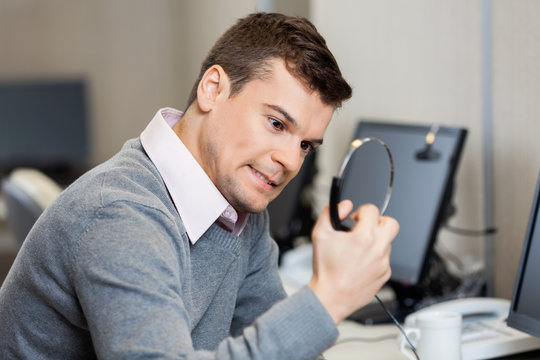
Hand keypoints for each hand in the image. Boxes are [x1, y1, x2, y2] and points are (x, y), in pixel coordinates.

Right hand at [309, 200, 398, 323]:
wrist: (331, 297)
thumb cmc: (326, 268)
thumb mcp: (319, 234)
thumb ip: (330, 213)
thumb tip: (345, 205)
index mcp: (364, 237)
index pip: (372, 210)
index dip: (360, 211)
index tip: (354, 219)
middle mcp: (378, 249)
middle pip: (391, 223)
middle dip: (378, 221)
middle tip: (365, 228)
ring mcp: (384, 263)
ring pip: (388, 242)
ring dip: (376, 240)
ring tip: (358, 249)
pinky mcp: (385, 274)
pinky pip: (385, 259)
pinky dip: (375, 257)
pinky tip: (360, 262)